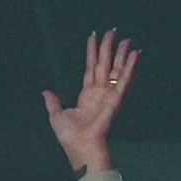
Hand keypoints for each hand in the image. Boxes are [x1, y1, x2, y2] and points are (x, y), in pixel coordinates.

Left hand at [42, 28, 138, 169]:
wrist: (82, 149)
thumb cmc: (70, 138)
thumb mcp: (57, 117)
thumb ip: (53, 103)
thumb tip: (46, 92)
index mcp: (87, 97)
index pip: (90, 70)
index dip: (91, 54)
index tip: (93, 38)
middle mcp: (99, 94)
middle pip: (104, 65)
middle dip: (108, 48)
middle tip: (112, 31)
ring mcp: (108, 96)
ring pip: (116, 70)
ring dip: (122, 54)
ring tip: (127, 39)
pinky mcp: (115, 100)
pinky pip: (124, 80)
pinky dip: (130, 67)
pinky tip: (135, 54)